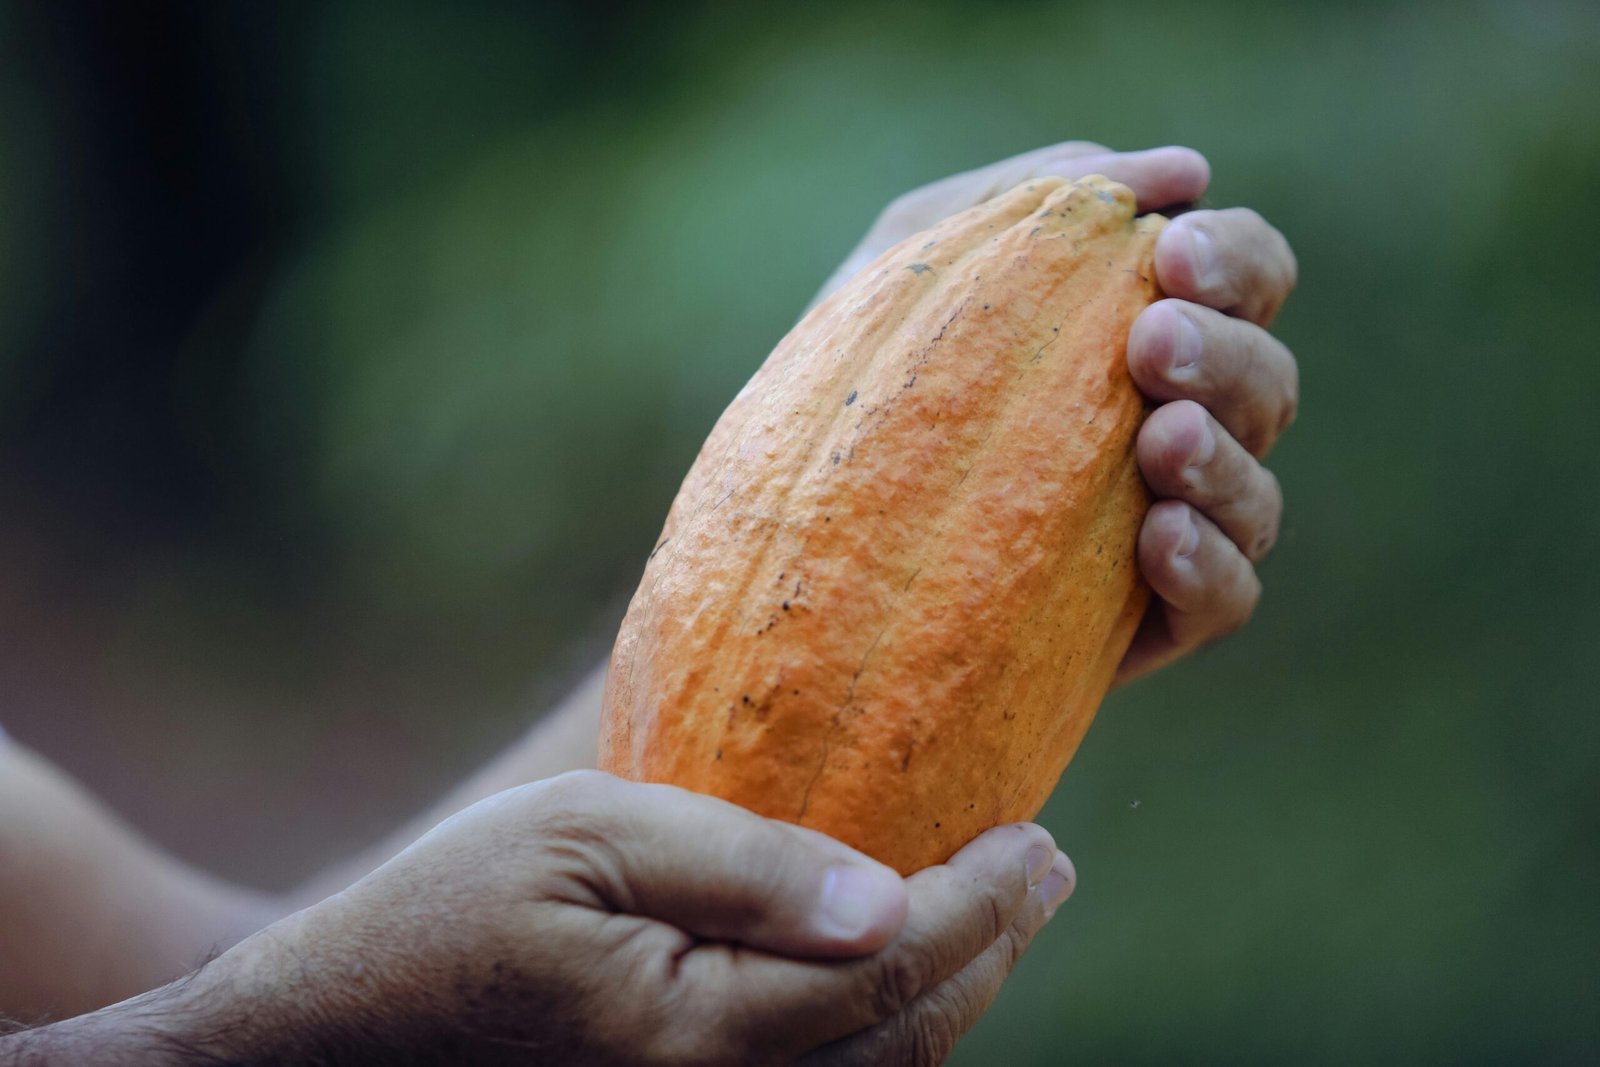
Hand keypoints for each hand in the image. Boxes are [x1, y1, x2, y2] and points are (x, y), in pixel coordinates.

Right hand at [90, 772, 1070, 1064]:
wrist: (329, 1043)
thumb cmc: (443, 917)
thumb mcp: (581, 838)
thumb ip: (738, 864)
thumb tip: (887, 897)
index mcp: (703, 1038)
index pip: (897, 975)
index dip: (985, 906)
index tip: (1041, 840)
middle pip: (910, 1042)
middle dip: (992, 951)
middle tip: (1042, 871)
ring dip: (953, 1000)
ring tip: (996, 916)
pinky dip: (884, 1039)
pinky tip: (892, 979)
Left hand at [813, 141, 1297, 682]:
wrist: (795, 541)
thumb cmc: (857, 380)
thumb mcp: (914, 264)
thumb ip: (1029, 198)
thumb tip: (1183, 172)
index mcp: (1145, 335)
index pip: (1245, 283)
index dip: (1236, 259)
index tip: (1168, 249)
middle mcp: (1175, 431)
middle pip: (1268, 384)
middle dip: (1227, 353)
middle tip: (1150, 342)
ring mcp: (1168, 532)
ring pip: (1259, 498)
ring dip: (1225, 458)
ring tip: (1162, 438)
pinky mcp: (1144, 625)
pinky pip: (1225, 602)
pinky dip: (1210, 567)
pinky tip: (1158, 536)